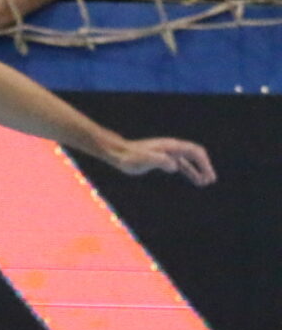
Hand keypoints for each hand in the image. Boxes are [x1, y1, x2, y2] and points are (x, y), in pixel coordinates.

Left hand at [101, 136, 215, 184]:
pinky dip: (189, 172)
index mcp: (170, 146)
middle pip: (195, 155)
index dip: (203, 164)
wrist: (117, 153)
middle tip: (211, 180)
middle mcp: (172, 148)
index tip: (208, 176)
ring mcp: (168, 153)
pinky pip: (181, 165)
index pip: (194, 152)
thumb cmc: (129, 157)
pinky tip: (194, 180)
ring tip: (205, 183)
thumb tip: (175, 167)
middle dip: (204, 166)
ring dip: (198, 171)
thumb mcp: (143, 159)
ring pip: (189, 161)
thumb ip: (159, 161)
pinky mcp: (163, 159)